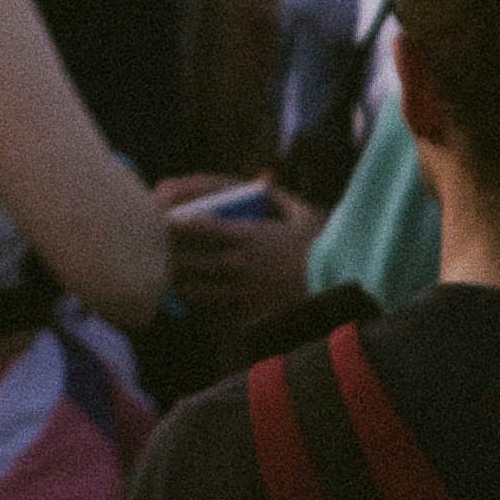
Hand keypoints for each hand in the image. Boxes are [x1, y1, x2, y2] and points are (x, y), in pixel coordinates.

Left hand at [153, 182, 315, 331]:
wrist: (343, 286)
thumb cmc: (323, 246)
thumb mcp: (302, 213)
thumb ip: (277, 195)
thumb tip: (262, 180)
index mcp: (246, 236)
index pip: (196, 227)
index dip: (173, 224)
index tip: (162, 222)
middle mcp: (239, 265)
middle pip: (186, 262)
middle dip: (169, 257)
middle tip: (157, 254)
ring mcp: (242, 294)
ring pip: (193, 292)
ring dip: (180, 285)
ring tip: (172, 281)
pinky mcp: (249, 319)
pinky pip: (212, 317)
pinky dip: (200, 311)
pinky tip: (199, 306)